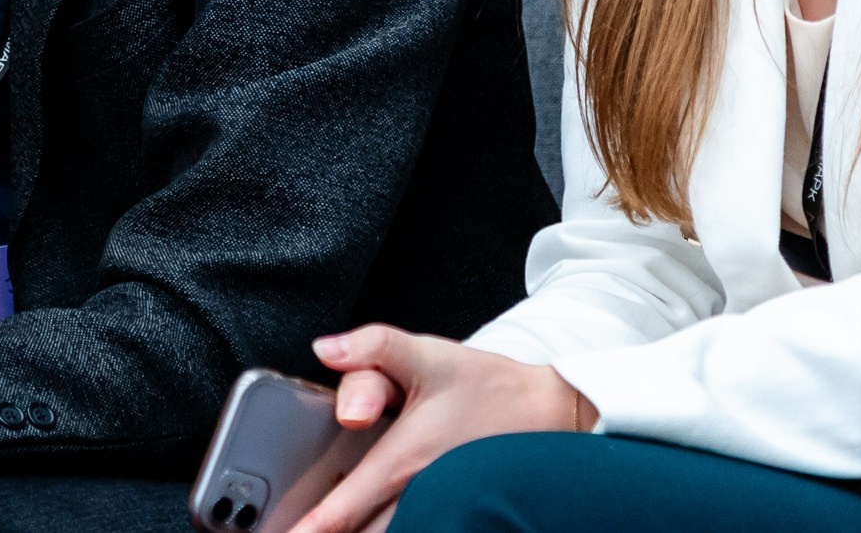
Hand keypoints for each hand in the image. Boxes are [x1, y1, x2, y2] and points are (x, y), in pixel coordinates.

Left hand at [286, 326, 595, 532]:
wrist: (550, 411)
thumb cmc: (488, 385)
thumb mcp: (429, 354)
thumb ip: (373, 346)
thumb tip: (324, 349)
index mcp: (405, 461)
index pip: (344, 510)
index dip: (311, 528)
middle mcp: (422, 495)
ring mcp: (444, 510)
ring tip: (326, 531)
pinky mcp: (459, 514)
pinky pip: (417, 529)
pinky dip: (387, 529)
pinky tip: (371, 524)